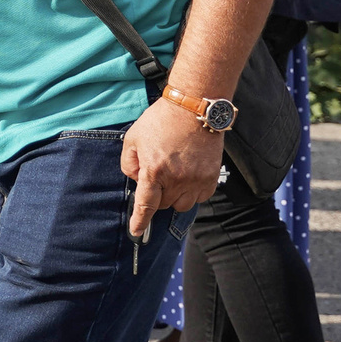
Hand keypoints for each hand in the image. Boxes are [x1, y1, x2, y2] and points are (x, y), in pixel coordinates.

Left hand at [120, 99, 224, 239]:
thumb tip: (136, 180)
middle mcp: (177, 180)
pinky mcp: (212, 178)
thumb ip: (129, 164)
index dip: (140, 221)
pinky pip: (200, 197)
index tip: (136, 233)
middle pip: (164, 205)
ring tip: (172, 175)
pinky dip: (192, 192)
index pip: (146, 205)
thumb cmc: (160, 121)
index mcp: (154, 171)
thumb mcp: (132, 139)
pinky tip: (187, 175)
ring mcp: (197, 180)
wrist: (194, 109)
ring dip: (174, 196)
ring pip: (183, 204)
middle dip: (156, 196)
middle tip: (156, 176)